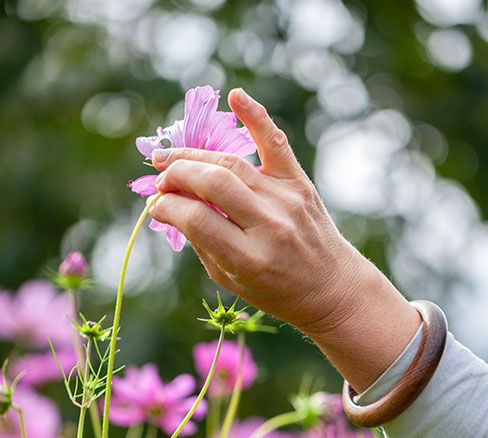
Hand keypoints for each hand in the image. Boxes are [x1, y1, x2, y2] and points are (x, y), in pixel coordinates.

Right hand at [149, 88, 419, 390]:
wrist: (331, 288)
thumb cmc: (274, 290)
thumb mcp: (229, 281)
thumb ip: (200, 242)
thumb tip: (165, 205)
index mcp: (249, 259)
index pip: (195, 219)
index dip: (167, 208)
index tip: (156, 207)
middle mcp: (270, 225)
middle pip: (212, 184)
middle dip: (176, 175)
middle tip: (159, 178)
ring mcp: (287, 200)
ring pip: (231, 165)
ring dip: (193, 155)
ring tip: (168, 157)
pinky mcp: (300, 183)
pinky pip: (276, 144)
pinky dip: (256, 117)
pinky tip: (235, 97)